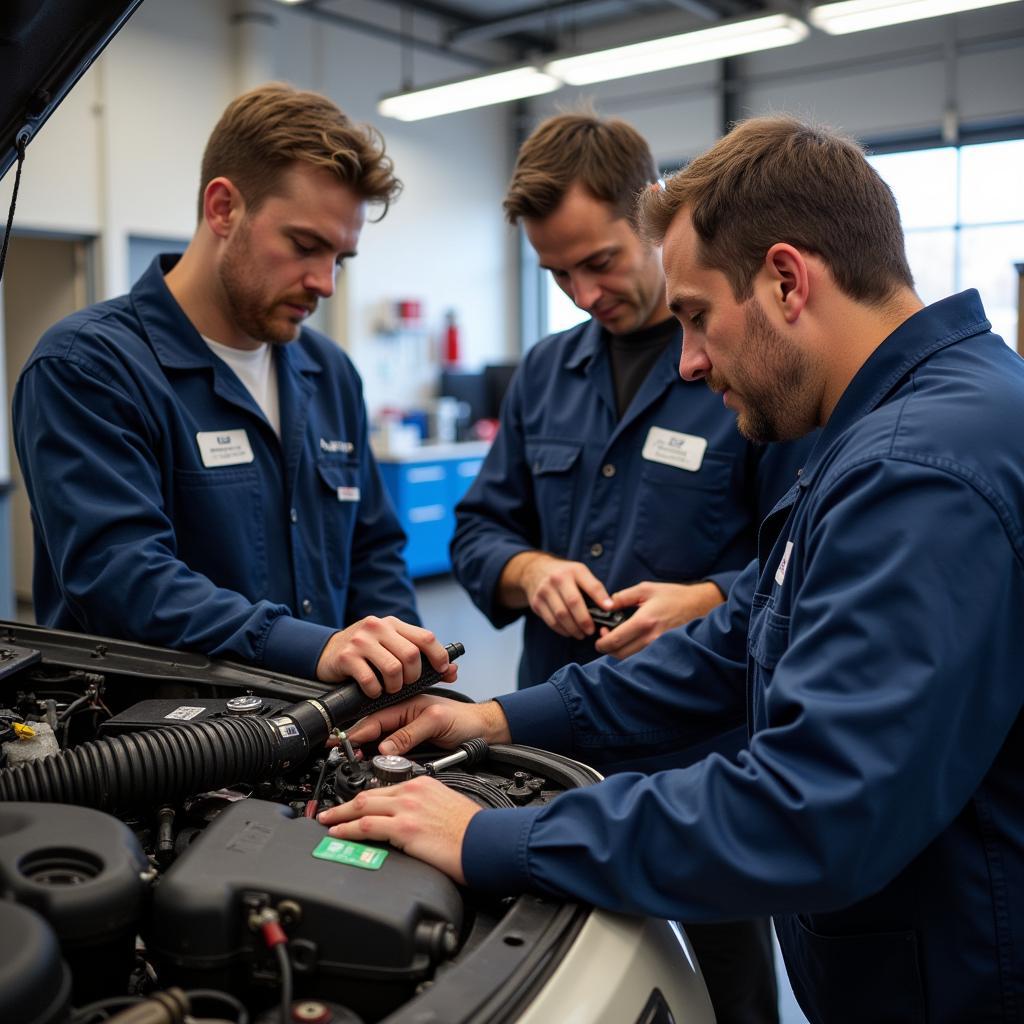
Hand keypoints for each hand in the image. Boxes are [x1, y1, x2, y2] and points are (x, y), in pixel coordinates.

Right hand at [315, 617, 457, 695]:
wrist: (326, 651)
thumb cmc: (365, 652)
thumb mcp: (392, 647)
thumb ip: (421, 657)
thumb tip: (452, 671)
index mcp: (394, 624)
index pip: (426, 637)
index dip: (438, 656)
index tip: (442, 670)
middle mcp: (378, 627)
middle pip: (411, 655)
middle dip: (414, 676)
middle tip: (407, 684)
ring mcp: (361, 640)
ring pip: (393, 668)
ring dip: (395, 686)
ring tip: (390, 688)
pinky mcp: (346, 656)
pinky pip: (369, 679)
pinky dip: (375, 691)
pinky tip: (373, 691)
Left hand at [318, 776, 478, 882]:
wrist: (486, 842)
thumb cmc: (473, 831)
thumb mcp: (447, 807)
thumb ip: (425, 808)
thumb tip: (412, 822)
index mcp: (423, 785)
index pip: (384, 789)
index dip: (363, 797)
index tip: (353, 804)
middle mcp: (413, 792)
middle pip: (368, 795)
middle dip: (344, 804)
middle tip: (329, 811)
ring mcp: (407, 809)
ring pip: (362, 808)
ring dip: (339, 816)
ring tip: (327, 823)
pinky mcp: (405, 828)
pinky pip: (367, 826)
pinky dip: (347, 829)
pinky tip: (338, 834)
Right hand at [346, 695, 510, 755]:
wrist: (483, 731)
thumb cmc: (463, 719)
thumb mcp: (435, 722)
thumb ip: (409, 734)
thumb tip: (385, 748)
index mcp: (404, 706)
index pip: (373, 720)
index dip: (357, 733)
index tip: (343, 745)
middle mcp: (401, 718)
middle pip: (372, 733)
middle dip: (357, 745)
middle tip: (346, 758)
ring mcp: (406, 732)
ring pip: (379, 744)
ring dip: (368, 753)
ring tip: (356, 763)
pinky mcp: (412, 745)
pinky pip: (392, 753)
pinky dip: (382, 760)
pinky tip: (376, 766)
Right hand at [500, 551, 611, 639]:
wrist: (535, 570)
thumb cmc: (565, 575)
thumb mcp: (579, 573)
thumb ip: (593, 588)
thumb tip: (609, 608)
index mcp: (575, 571)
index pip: (591, 585)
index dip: (601, 598)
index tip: (610, 609)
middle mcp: (558, 579)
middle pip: (573, 603)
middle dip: (585, 620)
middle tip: (591, 631)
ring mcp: (545, 591)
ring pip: (561, 615)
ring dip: (573, 628)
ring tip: (581, 634)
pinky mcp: (536, 602)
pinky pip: (551, 621)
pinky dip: (562, 630)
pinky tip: (569, 632)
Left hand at [594, 580, 724, 659]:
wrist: (700, 605)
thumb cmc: (673, 596)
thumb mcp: (646, 589)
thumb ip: (623, 597)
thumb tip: (607, 605)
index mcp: (644, 621)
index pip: (615, 640)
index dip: (602, 642)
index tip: (599, 637)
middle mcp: (651, 638)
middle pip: (620, 655)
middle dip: (607, 649)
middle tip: (605, 638)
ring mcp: (660, 648)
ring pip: (631, 660)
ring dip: (619, 653)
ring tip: (618, 640)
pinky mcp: (665, 652)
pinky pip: (644, 659)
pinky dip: (633, 655)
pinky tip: (631, 644)